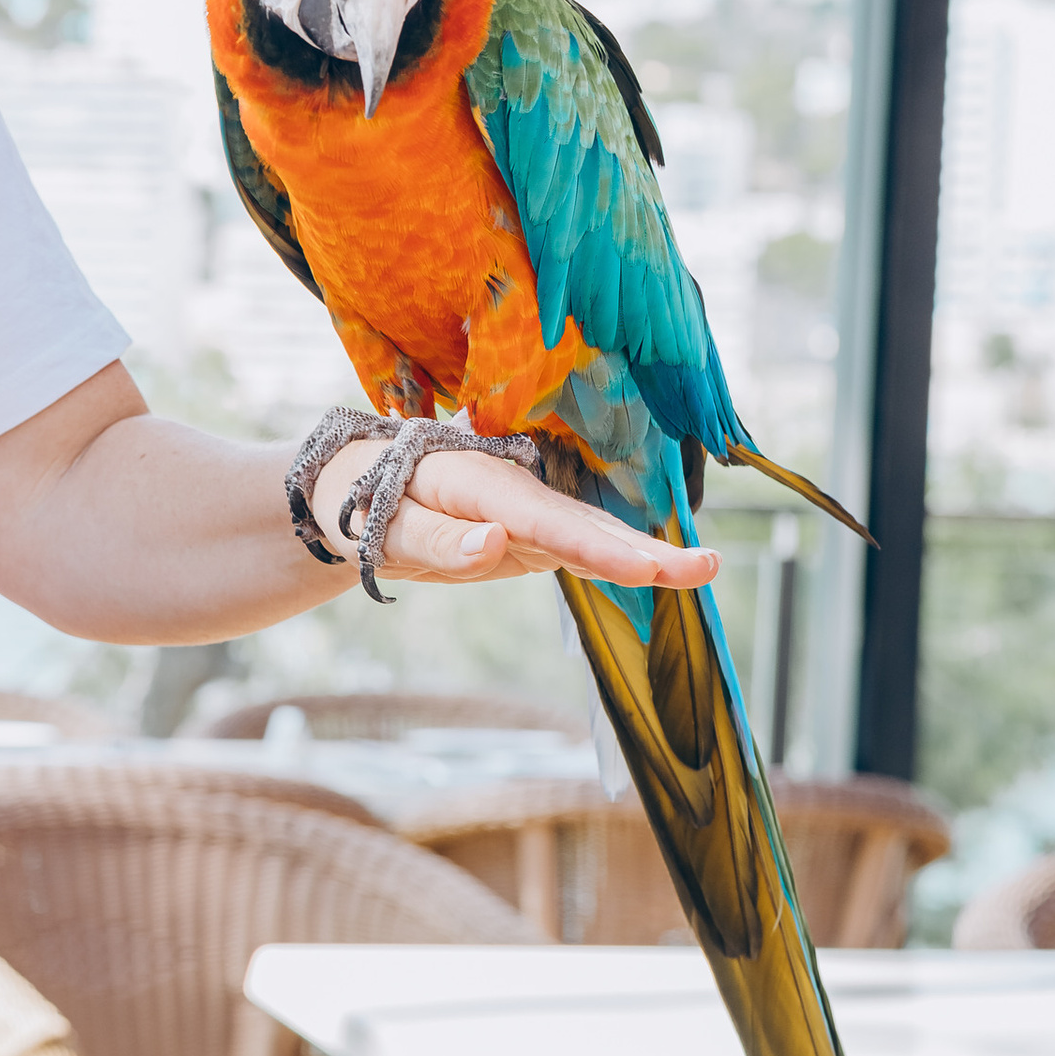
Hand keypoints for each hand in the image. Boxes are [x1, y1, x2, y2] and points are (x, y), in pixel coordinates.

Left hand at [311, 436, 718, 593]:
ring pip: (590, 537)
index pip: (546, 521)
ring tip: (703, 569)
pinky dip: (617, 561)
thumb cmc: (359, 502)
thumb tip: (496, 545)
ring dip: (644, 555)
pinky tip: (661, 571)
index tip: (644, 567)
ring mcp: (525, 512)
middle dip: (644, 548)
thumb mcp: (380, 527)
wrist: (349, 486)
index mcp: (480, 484)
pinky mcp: (526, 533)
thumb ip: (436, 540)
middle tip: (706, 566)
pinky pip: (576, 548)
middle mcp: (514, 492)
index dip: (596, 545)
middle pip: (584, 525)